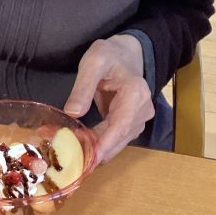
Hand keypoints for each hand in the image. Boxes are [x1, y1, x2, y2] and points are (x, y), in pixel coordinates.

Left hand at [64, 35, 154, 163]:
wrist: (127, 54)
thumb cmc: (110, 55)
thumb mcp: (93, 63)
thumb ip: (83, 87)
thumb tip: (72, 113)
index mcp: (135, 92)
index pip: (121, 125)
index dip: (105, 144)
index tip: (89, 159)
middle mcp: (143, 109)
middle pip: (120, 137)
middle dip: (98, 150)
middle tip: (73, 160)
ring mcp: (140, 117)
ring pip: (119, 141)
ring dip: (99, 149)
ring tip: (75, 154)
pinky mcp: (133, 122)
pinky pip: (117, 138)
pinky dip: (102, 144)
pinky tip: (85, 146)